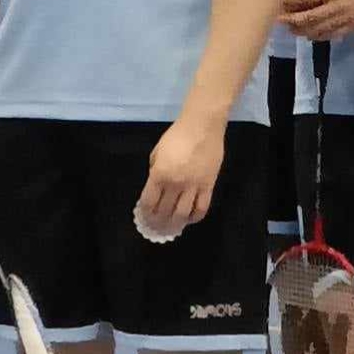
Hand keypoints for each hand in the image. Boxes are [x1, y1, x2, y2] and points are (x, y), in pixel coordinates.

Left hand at [137, 115, 225, 235]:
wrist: (203, 126)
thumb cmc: (177, 135)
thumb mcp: (157, 151)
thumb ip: (155, 170)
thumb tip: (156, 186)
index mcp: (159, 174)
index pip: (149, 202)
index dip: (145, 213)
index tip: (145, 217)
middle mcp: (175, 183)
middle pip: (165, 211)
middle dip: (158, 222)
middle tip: (156, 227)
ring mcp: (193, 186)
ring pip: (183, 214)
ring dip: (174, 224)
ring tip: (171, 228)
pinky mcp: (209, 185)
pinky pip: (202, 208)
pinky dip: (194, 217)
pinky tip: (189, 219)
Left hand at [281, 0, 353, 40]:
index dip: (291, 1)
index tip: (279, 2)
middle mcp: (339, 5)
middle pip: (309, 17)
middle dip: (292, 19)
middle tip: (278, 19)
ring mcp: (346, 18)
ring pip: (319, 29)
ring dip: (302, 30)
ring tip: (289, 29)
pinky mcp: (353, 27)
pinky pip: (331, 35)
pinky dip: (318, 36)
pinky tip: (308, 35)